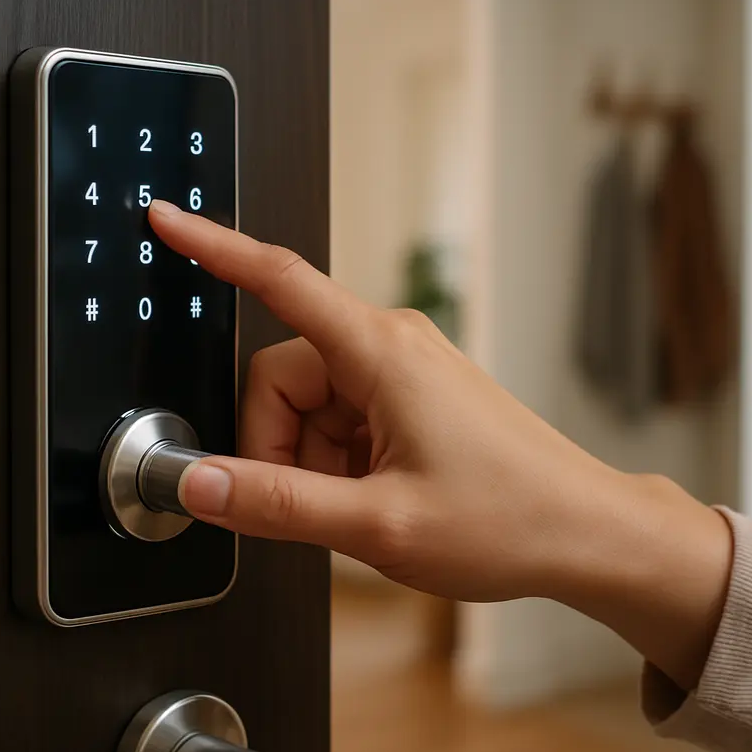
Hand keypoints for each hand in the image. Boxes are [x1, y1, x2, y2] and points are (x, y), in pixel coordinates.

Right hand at [147, 200, 731, 686]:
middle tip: (318, 506)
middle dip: (277, 447)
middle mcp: (390, 346)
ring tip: (367, 508)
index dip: (213, 247)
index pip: (278, 280)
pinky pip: (340, 421)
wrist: (585, 531)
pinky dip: (339, 465)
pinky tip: (378, 499)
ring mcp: (403, 371)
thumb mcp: (378, 523)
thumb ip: (277, 503)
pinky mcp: (411, 397)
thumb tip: (199, 483)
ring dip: (312, 465)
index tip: (167, 220)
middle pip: (280, 378)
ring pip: (308, 408)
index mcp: (380, 352)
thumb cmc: (508, 519)